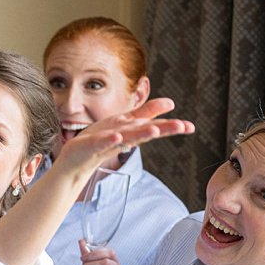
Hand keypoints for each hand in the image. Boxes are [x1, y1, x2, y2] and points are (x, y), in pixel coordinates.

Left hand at [55, 98, 194, 175]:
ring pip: (128, 137)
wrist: (75, 160)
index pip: (154, 126)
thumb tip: (170, 104)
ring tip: (155, 130)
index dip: (171, 125)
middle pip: (145, 132)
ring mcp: (108, 142)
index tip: (190, 127)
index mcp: (132, 130)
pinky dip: (110, 140)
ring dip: (142, 134)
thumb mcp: (125, 123)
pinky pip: (102, 143)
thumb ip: (146, 113)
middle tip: (183, 128)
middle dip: (164, 129)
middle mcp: (124, 137)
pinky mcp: (92, 146)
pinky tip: (118, 137)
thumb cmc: (101, 140)